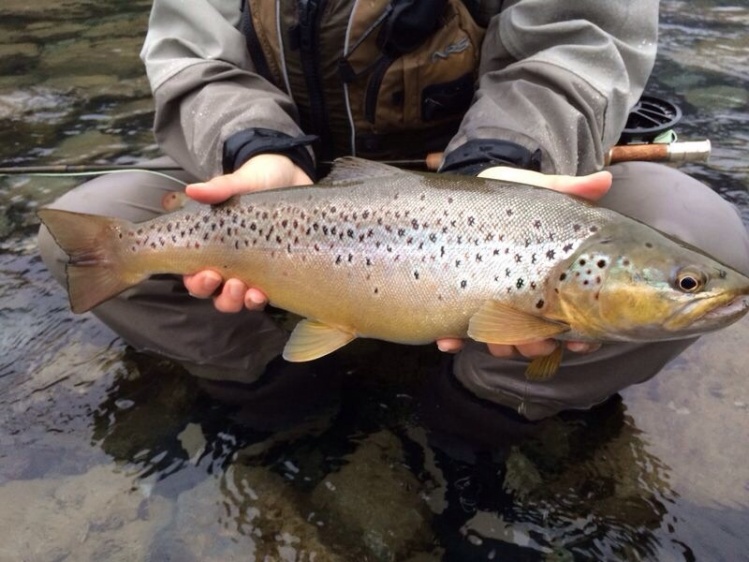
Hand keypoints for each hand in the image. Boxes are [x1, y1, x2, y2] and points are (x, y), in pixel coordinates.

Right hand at [183, 154, 311, 311]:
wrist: (293, 175)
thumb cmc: (259, 179)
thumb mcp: (240, 181)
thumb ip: (219, 188)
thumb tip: (192, 189)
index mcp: (212, 244)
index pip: (193, 272)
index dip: (196, 281)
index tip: (206, 272)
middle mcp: (228, 262)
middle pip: (214, 293)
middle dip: (221, 296)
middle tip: (232, 284)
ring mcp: (252, 269)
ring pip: (237, 300)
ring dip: (240, 301)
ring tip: (251, 293)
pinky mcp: (275, 272)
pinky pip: (264, 296)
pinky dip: (261, 300)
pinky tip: (264, 295)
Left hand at [435, 165, 611, 358]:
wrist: (465, 195)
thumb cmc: (507, 197)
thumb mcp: (535, 191)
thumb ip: (568, 190)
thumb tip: (604, 179)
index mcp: (548, 281)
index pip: (572, 319)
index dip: (579, 337)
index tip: (579, 341)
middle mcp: (523, 299)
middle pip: (537, 338)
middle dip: (535, 344)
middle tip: (533, 340)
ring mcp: (490, 304)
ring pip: (500, 342)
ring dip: (499, 345)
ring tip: (493, 336)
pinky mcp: (457, 303)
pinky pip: (453, 330)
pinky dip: (451, 338)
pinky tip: (447, 339)